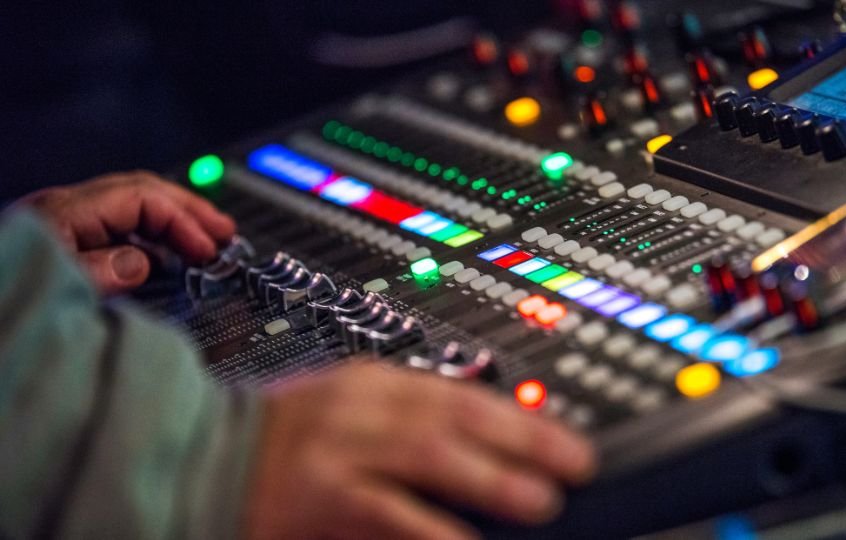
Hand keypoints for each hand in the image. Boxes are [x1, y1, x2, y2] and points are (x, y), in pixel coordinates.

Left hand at [18, 171, 235, 293]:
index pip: (143, 199)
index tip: (209, 251)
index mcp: (65, 213)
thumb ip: (98, 272)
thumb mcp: (52, 286)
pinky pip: (118, 225)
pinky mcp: (61, 241)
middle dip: (189, 208)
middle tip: (225, 232)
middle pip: (141, 190)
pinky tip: (165, 254)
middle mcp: (64, 210)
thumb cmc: (6, 289)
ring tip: (206, 238)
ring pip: (131, 205)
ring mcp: (63, 223)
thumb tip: (140, 262)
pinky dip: (152, 234)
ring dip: (173, 218)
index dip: (183, 222)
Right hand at [246, 362, 595, 539]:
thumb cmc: (286, 440)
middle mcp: (359, 407)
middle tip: (574, 462)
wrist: (200, 456)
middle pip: (455, 417)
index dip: (519, 415)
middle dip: (521, 439)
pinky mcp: (319, 495)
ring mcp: (338, 450)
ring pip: (427, 457)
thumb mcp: (351, 410)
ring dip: (488, 478)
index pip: (460, 392)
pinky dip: (431, 531)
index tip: (564, 436)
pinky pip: (387, 513)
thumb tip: (488, 446)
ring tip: (539, 500)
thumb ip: (411, 419)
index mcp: (372, 382)